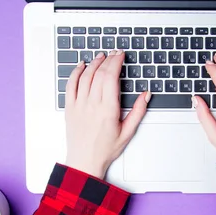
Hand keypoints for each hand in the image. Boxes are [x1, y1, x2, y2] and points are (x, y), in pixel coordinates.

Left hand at [64, 50, 150, 178]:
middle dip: (108, 59)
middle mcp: (92, 105)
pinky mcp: (70, 108)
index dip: (116, 62)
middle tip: (114, 53)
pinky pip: (70, 85)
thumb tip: (146, 94)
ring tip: (101, 56)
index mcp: (108, 109)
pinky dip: (75, 72)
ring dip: (94, 63)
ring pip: (85, 76)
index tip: (121, 55)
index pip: (111, 77)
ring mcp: (79, 105)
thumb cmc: (105, 149)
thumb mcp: (128, 132)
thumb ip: (138, 111)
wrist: (85, 161)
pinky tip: (81, 65)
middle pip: (99, 73)